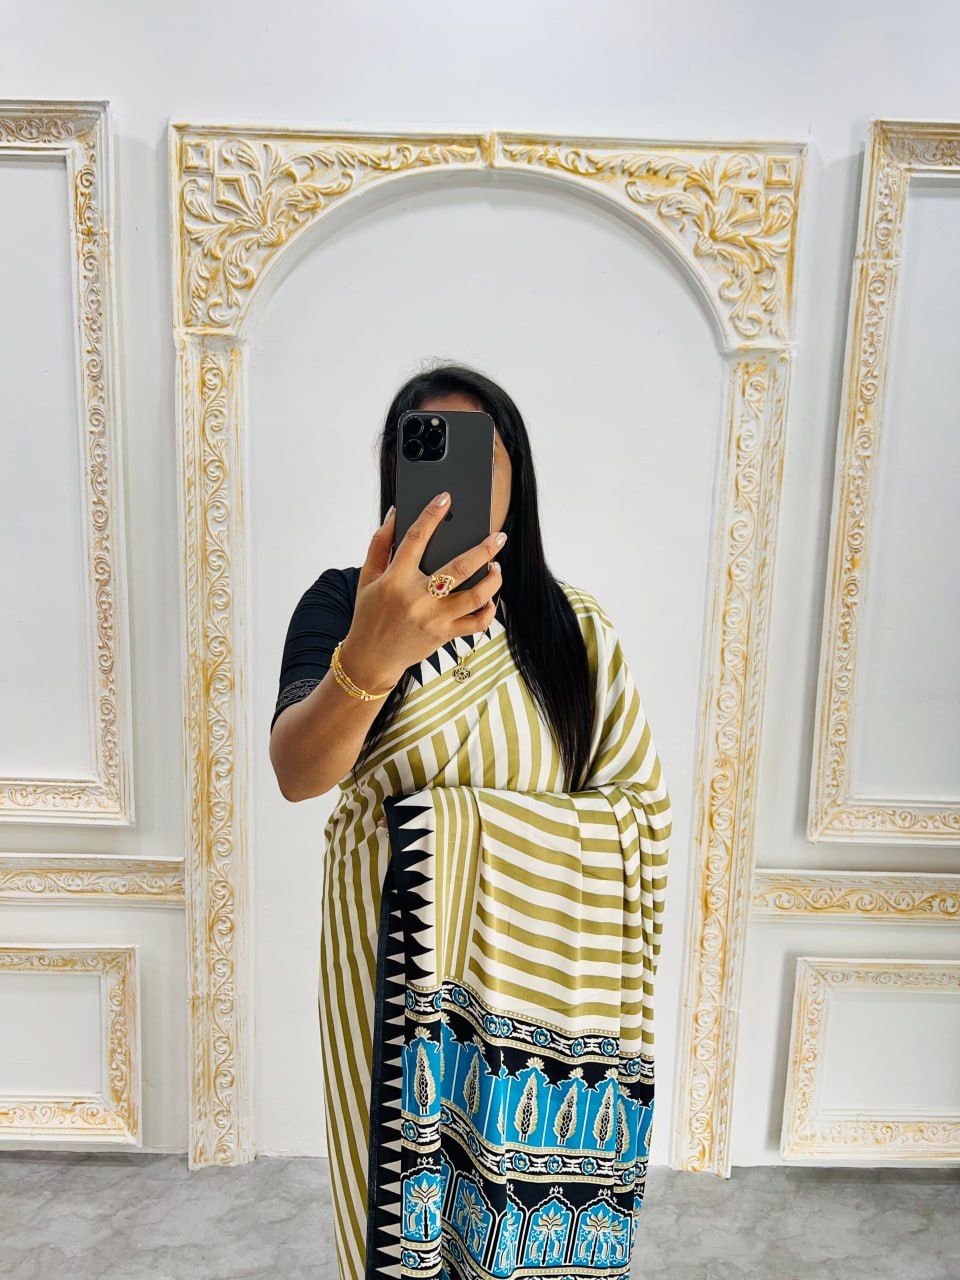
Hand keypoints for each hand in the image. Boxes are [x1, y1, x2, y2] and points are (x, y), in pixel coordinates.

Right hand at [338, 492, 505, 694]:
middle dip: (483, 550)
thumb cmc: (370, 613)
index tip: (445, 498)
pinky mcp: (444, 636)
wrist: (371, 658)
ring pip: (474, 596)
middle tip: (498, 536)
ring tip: (496, 566)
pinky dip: (488, 610)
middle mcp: (417, 599)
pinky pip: (476, 623)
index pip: (415, 539)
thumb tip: (396, 513)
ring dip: (492, 579)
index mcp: (395, 580)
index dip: (431, 515)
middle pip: (458, 569)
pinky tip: (489, 597)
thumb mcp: (368, 577)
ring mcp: (434, 619)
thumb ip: (380, 543)